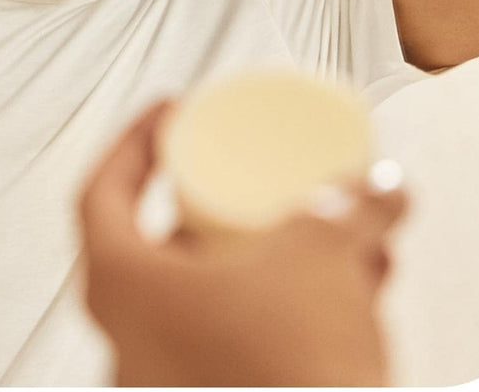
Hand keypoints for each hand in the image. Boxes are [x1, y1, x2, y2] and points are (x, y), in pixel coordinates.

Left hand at [78, 101, 406, 386]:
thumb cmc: (285, 376)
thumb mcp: (318, 258)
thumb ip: (349, 210)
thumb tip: (377, 186)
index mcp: (120, 286)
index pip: (101, 188)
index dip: (133, 140)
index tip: (168, 114)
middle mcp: (127, 340)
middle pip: (163, 246)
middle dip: (221, 208)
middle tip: (249, 181)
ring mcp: (165, 382)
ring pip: (212, 300)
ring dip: (267, 263)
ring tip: (323, 240)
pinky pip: (240, 344)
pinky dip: (282, 314)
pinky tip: (342, 299)